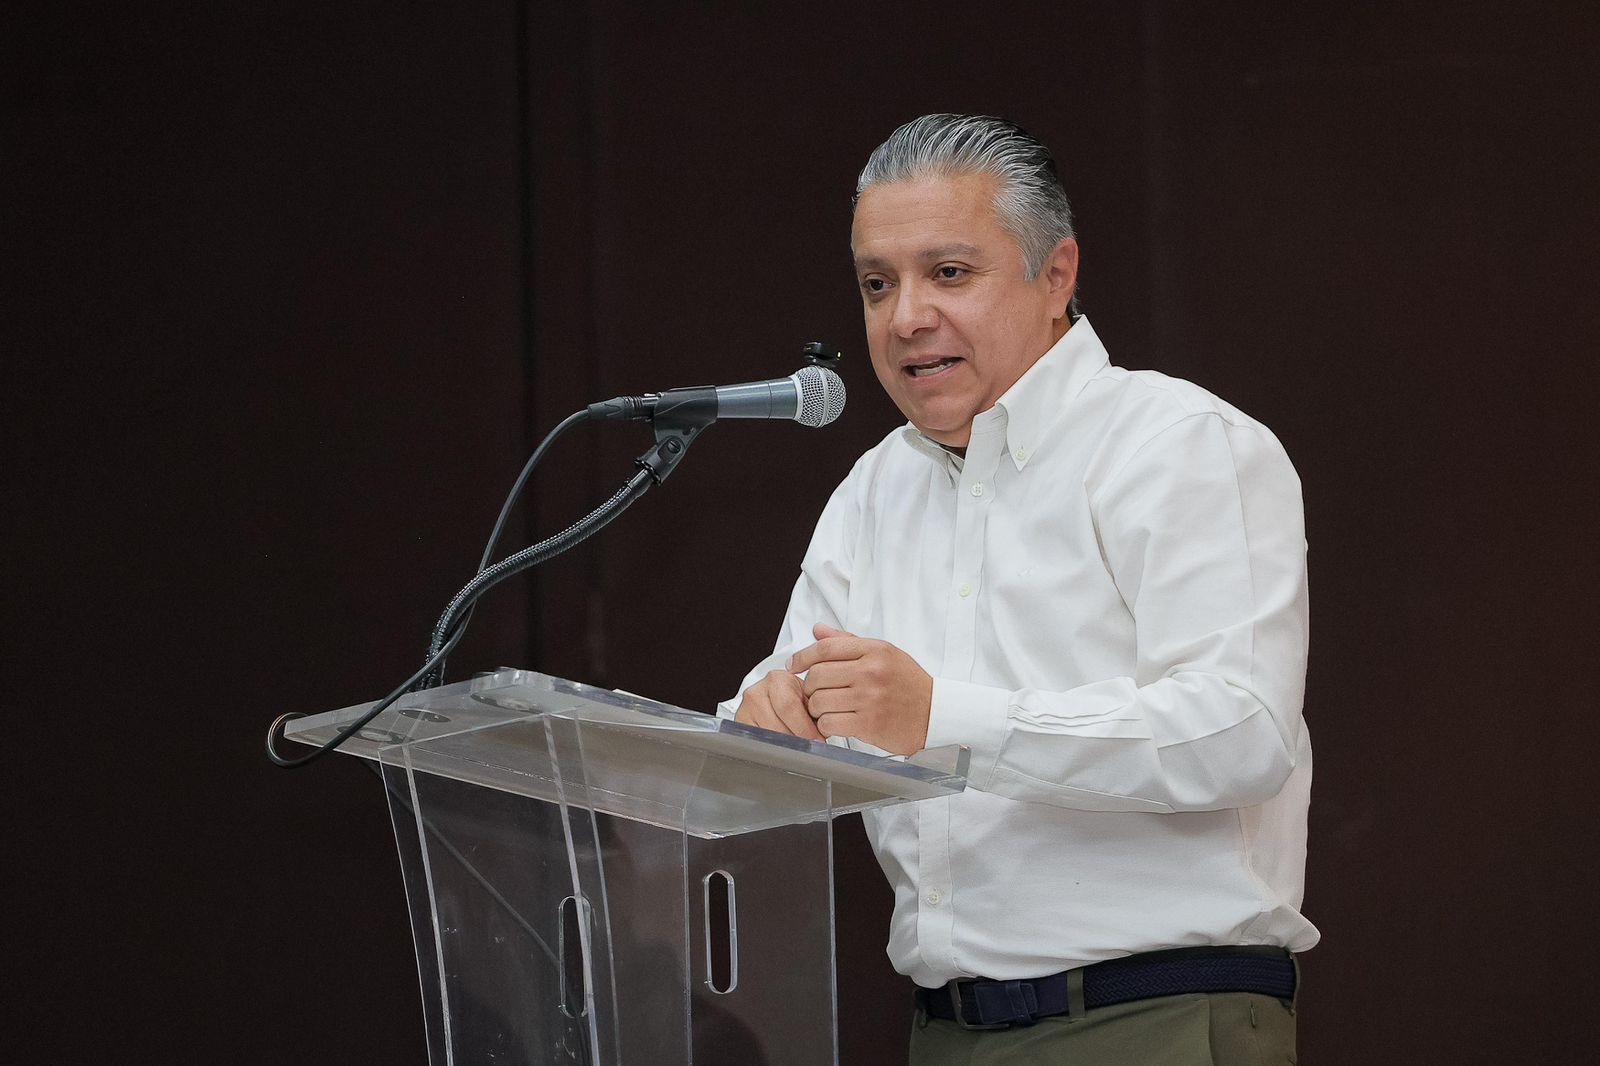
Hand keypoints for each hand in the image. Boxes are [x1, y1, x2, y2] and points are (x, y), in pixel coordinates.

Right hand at [733, 668, 823, 741]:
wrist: (776, 696)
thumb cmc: (796, 698)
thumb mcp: (808, 698)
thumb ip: (816, 711)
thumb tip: (822, 736)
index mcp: (776, 679)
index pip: (789, 707)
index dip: (805, 728)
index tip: (817, 741)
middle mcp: (756, 692)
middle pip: (777, 725)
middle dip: (797, 741)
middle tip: (810, 748)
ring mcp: (745, 709)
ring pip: (767, 738)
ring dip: (786, 747)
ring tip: (798, 747)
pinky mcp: (740, 725)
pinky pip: (757, 743)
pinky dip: (772, 749)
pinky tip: (782, 747)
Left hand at [787, 623, 931, 754]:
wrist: (935, 714)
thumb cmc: (908, 684)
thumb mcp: (884, 654)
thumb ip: (848, 641)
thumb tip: (818, 630)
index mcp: (874, 650)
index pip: (826, 647)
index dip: (802, 656)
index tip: (793, 666)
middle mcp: (871, 671)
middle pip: (817, 675)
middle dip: (809, 687)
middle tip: (816, 693)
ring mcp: (870, 698)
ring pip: (819, 701)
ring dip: (816, 709)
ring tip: (827, 710)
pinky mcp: (869, 724)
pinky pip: (828, 723)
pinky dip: (825, 725)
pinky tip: (835, 723)